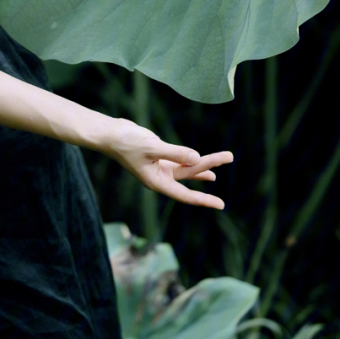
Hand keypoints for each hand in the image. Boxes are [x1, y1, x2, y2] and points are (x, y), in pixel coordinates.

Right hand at [102, 118, 233, 209]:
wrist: (110, 133)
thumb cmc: (127, 143)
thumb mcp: (152, 147)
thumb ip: (175, 153)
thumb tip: (197, 158)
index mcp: (158, 182)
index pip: (185, 195)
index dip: (204, 200)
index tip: (220, 205)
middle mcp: (161, 177)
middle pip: (190, 176)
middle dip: (209, 167)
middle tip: (229, 156)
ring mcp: (160, 167)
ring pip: (186, 168)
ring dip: (203, 165)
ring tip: (221, 165)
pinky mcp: (159, 156)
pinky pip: (180, 160)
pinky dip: (191, 159)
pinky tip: (200, 159)